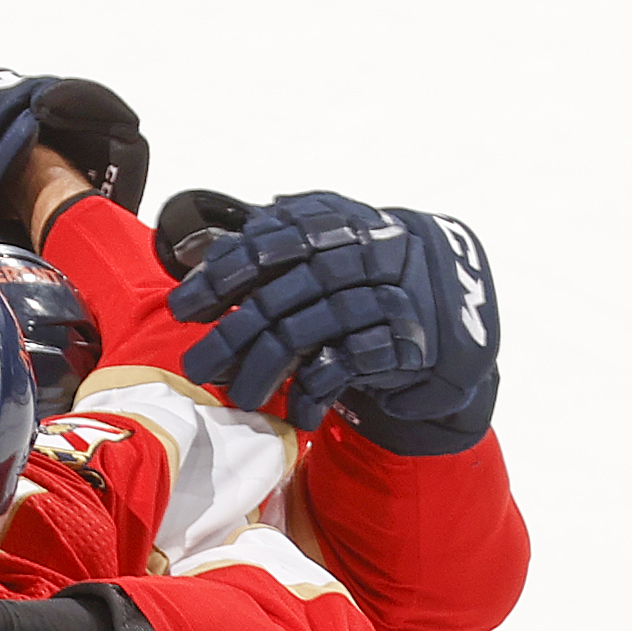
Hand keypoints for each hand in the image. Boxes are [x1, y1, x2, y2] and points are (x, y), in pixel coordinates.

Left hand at [168, 194, 500, 448]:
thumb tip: (192, 253)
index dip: (224, 273)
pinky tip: (295, 410)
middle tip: (196, 366)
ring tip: (239, 397)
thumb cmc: (361, 287)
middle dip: (234, 332)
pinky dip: (313, 390)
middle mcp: (363, 250)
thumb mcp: (320, 253)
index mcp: (334, 220)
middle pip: (282, 292)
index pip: (269, 241)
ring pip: (309, 330)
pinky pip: (346, 366)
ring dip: (265, 369)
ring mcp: (386, 295)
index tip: (185, 306)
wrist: (446, 319)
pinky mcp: (405, 342)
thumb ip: (267, 248)